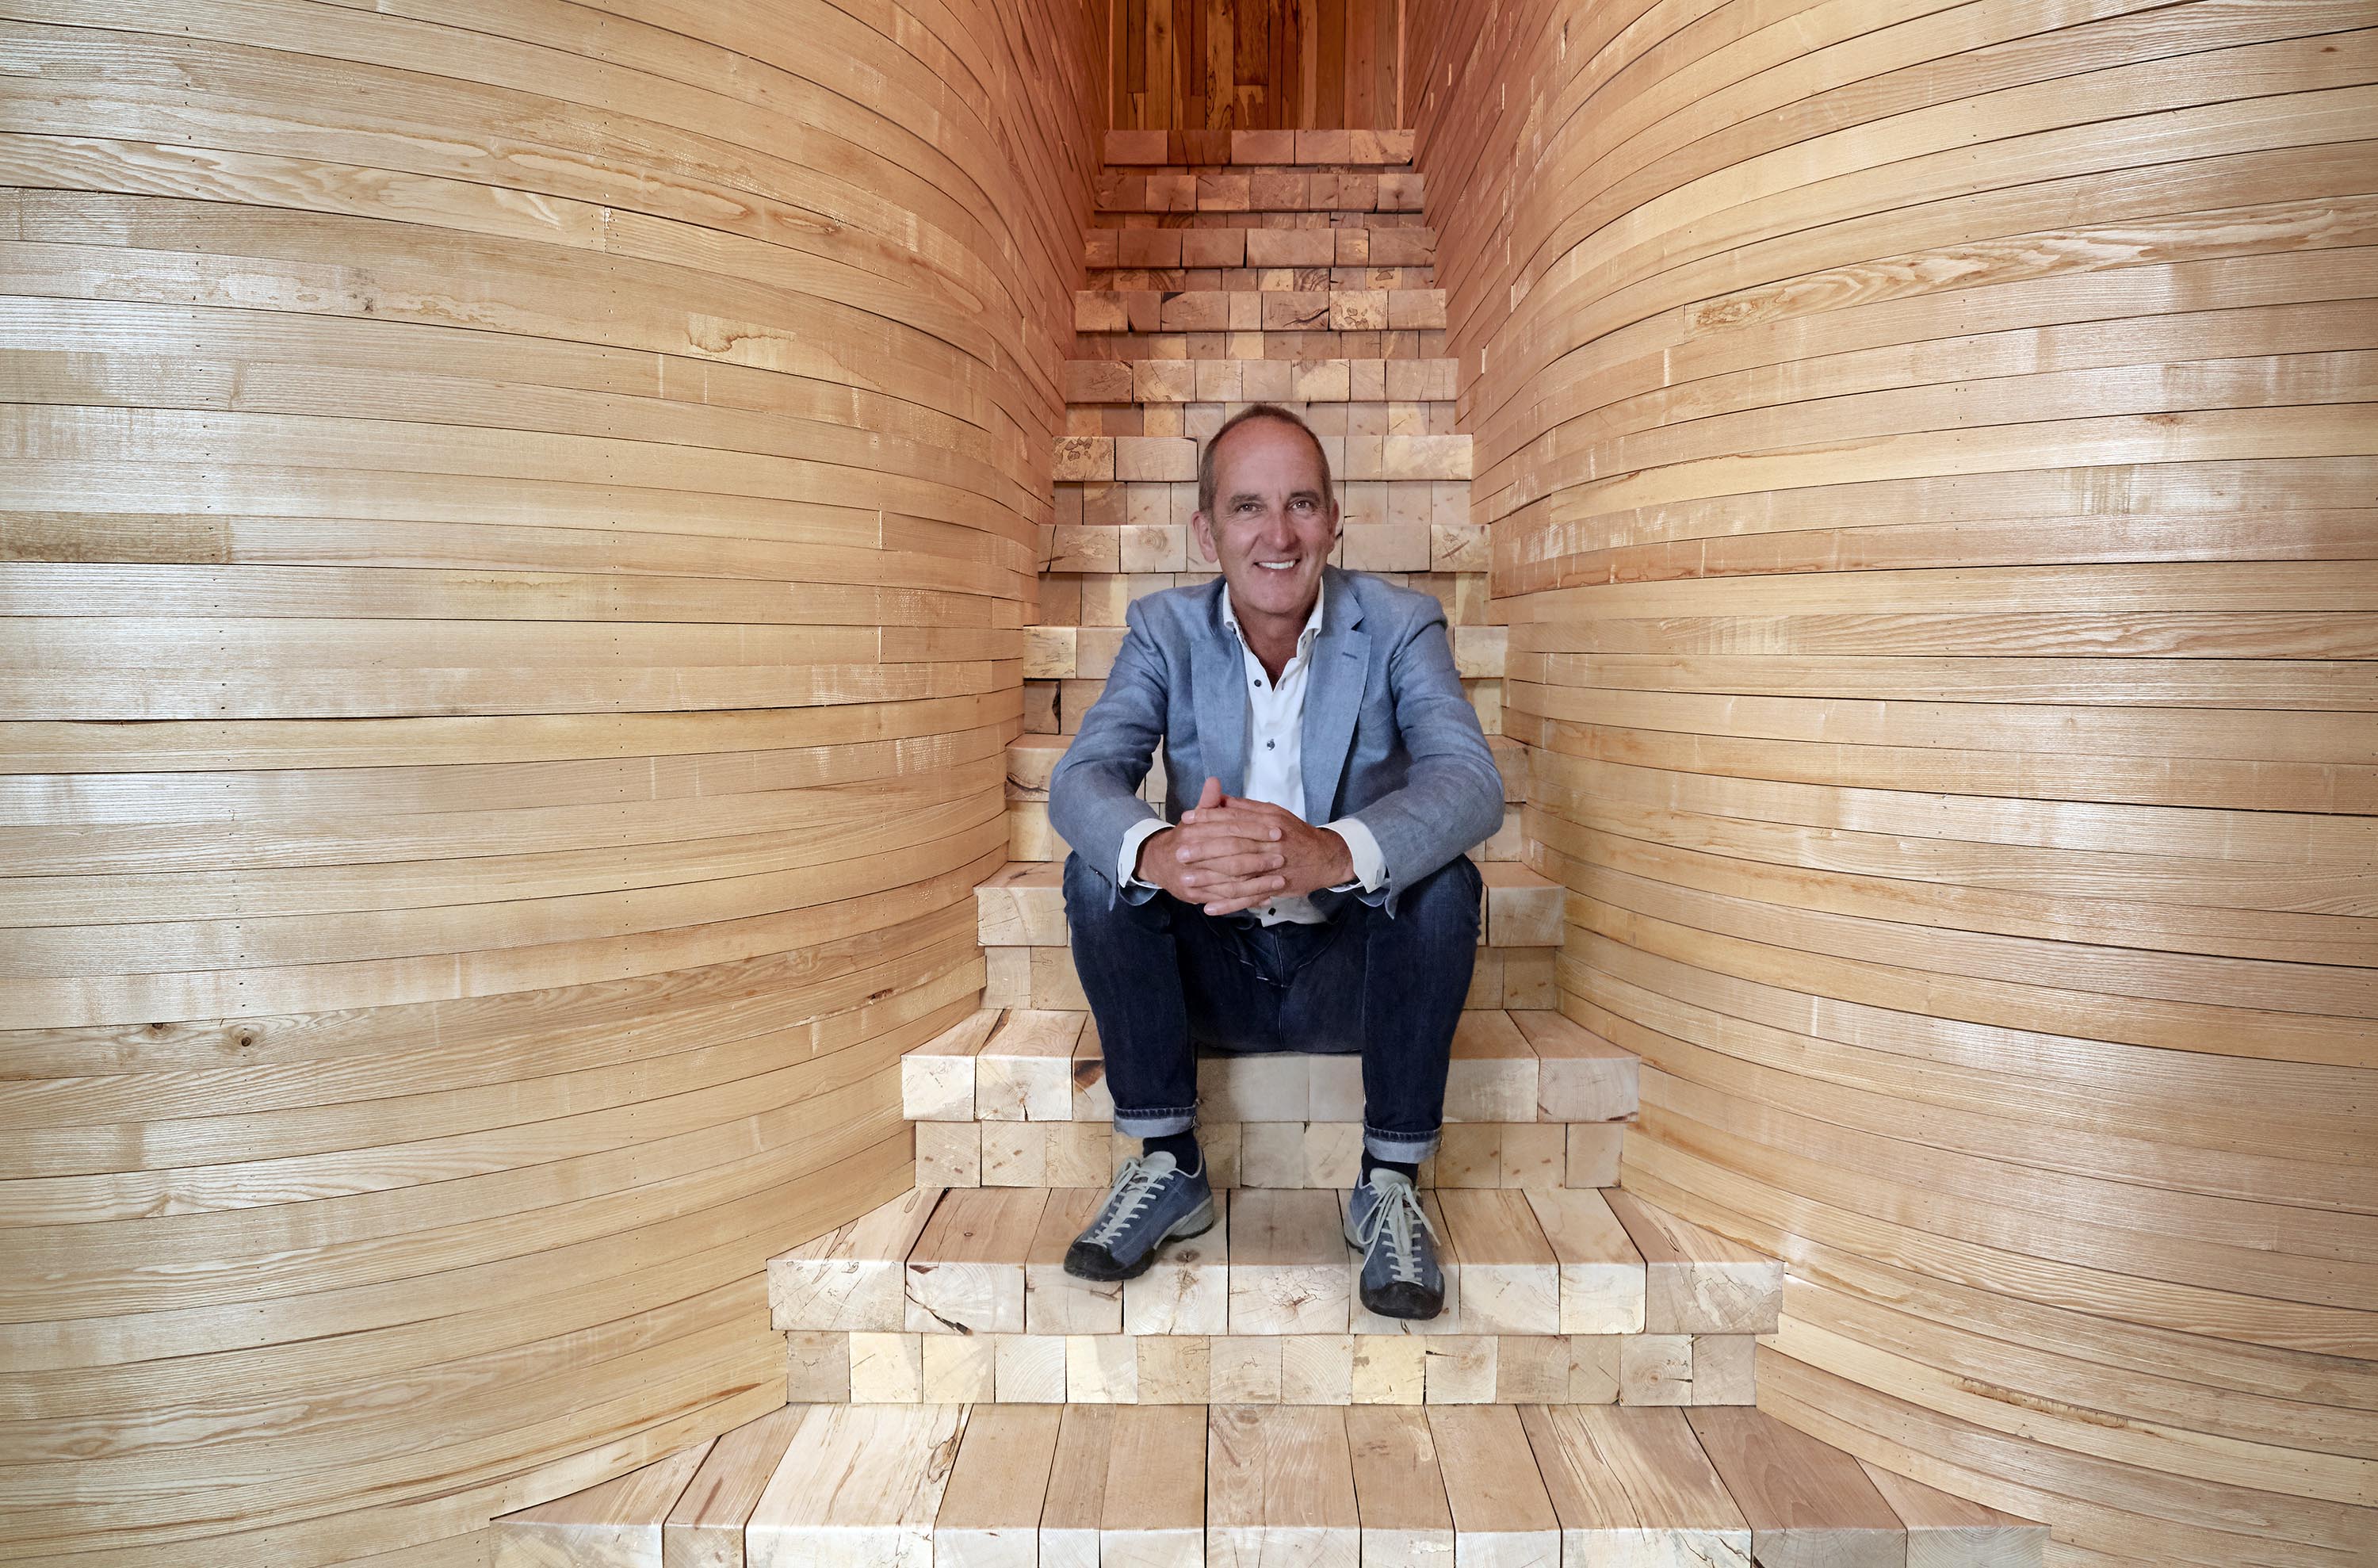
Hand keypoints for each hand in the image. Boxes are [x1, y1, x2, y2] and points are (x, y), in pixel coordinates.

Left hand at [1136, 776, 1353, 915]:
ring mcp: (1273, 867)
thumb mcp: (1275, 813)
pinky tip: (1209, 907)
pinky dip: (1228, 904)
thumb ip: (1247, 808)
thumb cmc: (1297, 833)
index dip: (1208, 819)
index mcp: (1268, 821)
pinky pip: (1249, 898)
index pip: (1234, 819)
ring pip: (1238, 873)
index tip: (1186, 820)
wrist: (1327, 857)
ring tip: (1186, 880)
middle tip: (1179, 852)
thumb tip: (1221, 799)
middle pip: (1232, 845)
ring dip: (1211, 878)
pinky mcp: (1276, 888)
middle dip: (1204, 849)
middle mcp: (1270, 842)